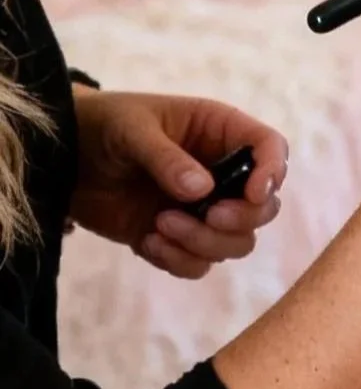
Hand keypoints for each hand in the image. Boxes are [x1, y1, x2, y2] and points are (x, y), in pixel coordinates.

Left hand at [71, 90, 289, 279]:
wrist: (60, 158)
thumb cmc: (101, 126)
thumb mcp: (130, 129)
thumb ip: (165, 157)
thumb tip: (202, 190)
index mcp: (220, 133)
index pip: (269, 149)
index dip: (273, 172)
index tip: (254, 194)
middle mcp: (220, 174)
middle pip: (264, 207)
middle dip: (241, 218)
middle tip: (208, 216)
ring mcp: (202, 209)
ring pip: (237, 242)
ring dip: (206, 243)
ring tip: (161, 226)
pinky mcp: (177, 238)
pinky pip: (200, 263)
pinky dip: (180, 261)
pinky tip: (148, 243)